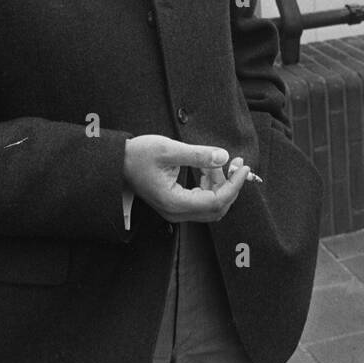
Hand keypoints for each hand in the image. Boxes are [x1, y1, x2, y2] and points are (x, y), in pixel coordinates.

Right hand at [123, 136, 249, 222]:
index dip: (234, 185)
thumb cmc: (139, 154)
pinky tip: (205, 166)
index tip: (244, 167)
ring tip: (215, 160)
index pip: (216, 201)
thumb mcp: (169, 149)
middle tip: (234, 162)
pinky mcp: (176, 204)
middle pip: (217, 208)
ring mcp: (176, 211)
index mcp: (175, 202)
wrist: (119, 162)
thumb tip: (224, 157)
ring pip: (211, 205)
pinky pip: (202, 200)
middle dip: (230, 185)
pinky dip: (210, 184)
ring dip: (219, 183)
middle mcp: (177, 213)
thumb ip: (198, 155)